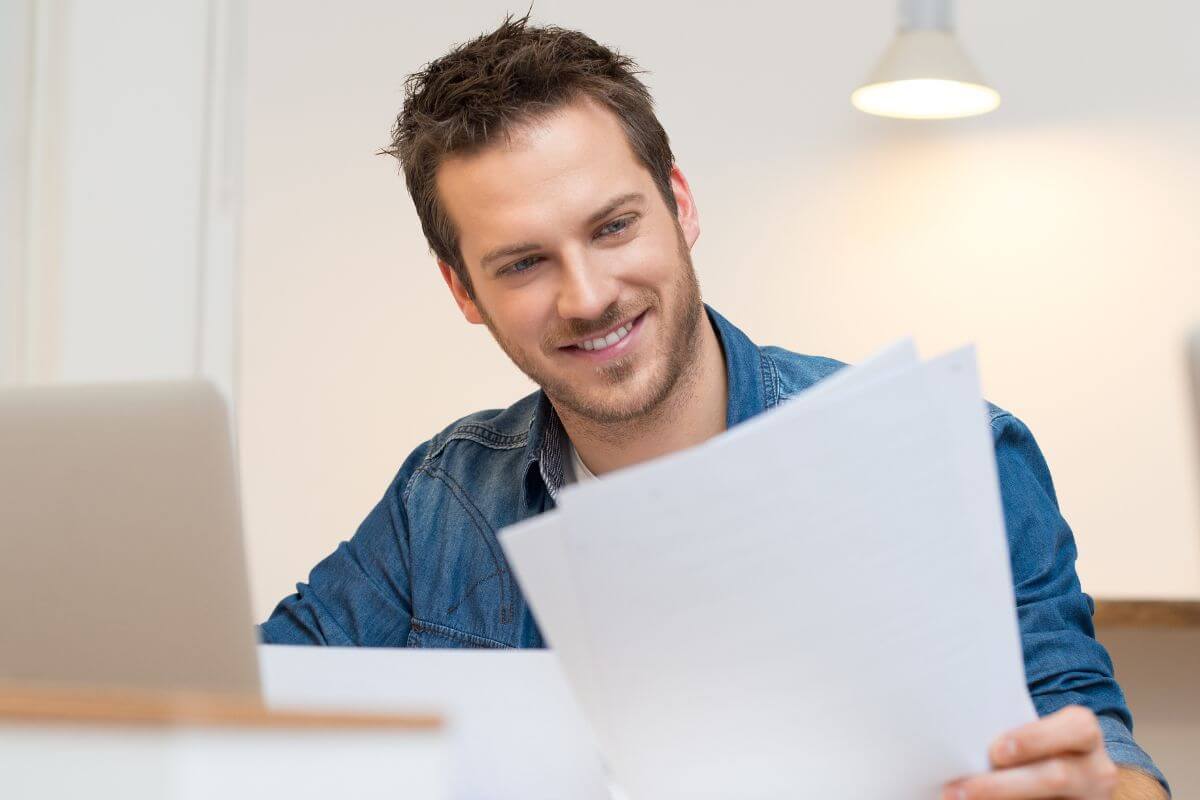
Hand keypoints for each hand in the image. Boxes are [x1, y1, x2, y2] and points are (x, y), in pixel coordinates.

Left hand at [942, 706, 1118, 798]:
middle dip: (1002, 786)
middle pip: (1056, 776)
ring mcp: (1091, 799)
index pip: (1076, 729)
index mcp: (1085, 734)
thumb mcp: (1034, 732)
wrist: (1065, 771)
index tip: (996, 751)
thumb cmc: (1035, 745)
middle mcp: (1096, 770)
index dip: (1035, 739)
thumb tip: (956, 738)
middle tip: (957, 791)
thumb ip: (1008, 733)